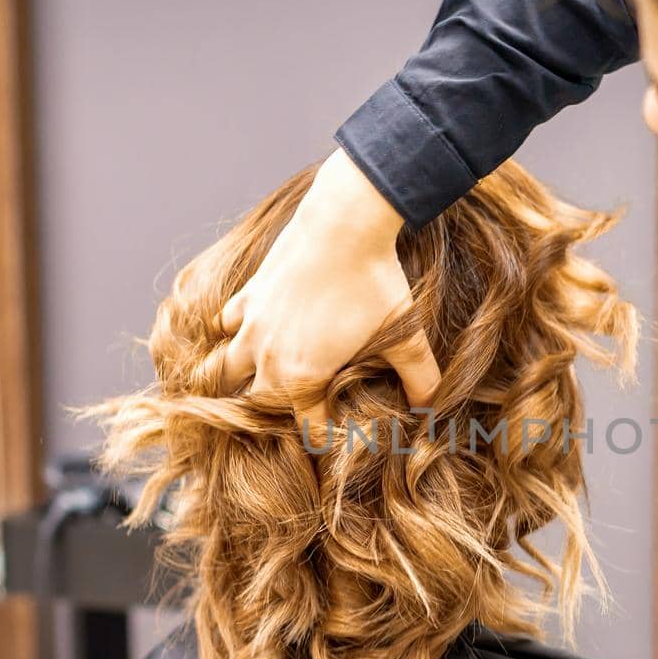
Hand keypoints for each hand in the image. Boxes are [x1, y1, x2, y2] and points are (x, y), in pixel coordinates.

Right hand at [216, 148, 440, 432]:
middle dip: (275, 413)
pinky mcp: (249, 293)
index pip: (307, 427)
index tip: (338, 433)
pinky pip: (226, 323)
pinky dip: (233, 331)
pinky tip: (248, 330)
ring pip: (227, 368)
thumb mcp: (406, 337)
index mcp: (302, 378)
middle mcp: (268, 357)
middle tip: (299, 409)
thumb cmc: (375, 283)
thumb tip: (431, 407)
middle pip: (258, 403)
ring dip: (239, 378)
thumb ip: (420, 378)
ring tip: (253, 382)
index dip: (325, 435)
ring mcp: (252, 325)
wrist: (344, 223)